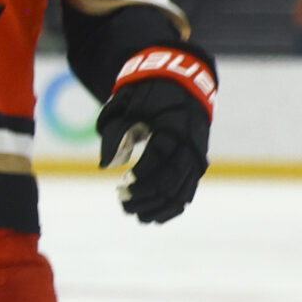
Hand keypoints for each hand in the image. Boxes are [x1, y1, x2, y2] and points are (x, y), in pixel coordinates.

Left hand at [96, 49, 214, 223]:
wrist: (180, 84)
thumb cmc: (147, 96)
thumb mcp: (127, 106)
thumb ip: (116, 133)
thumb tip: (105, 166)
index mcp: (174, 127)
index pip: (159, 159)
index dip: (140, 176)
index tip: (120, 183)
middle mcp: (190, 145)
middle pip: (170, 180)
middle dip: (145, 195)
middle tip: (121, 199)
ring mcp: (196, 157)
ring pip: (180, 191)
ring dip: (156, 206)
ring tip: (132, 212)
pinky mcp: (196, 165)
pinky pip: (188, 192)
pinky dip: (171, 208)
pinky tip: (153, 217)